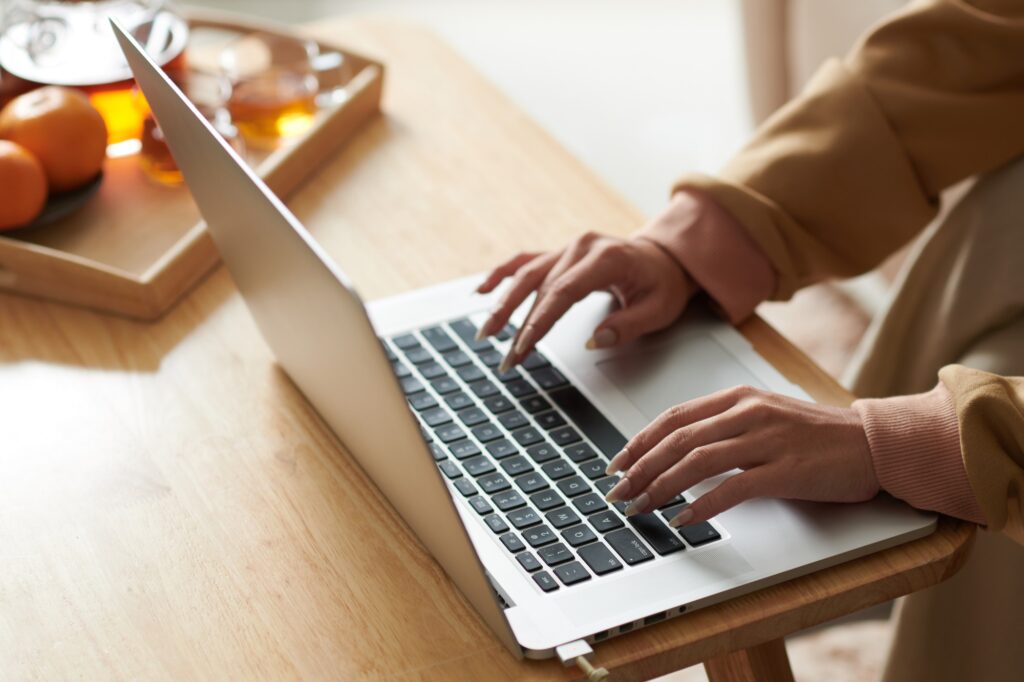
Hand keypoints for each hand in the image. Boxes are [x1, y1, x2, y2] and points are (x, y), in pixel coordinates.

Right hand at [476, 233, 695, 370]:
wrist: (666, 257)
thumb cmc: (662, 283)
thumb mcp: (660, 308)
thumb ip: (628, 324)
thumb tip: (595, 340)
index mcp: (606, 257)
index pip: (564, 291)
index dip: (540, 320)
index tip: (524, 346)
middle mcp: (581, 247)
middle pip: (540, 286)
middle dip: (519, 325)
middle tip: (506, 358)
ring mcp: (567, 248)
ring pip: (526, 274)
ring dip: (502, 304)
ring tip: (486, 333)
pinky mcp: (559, 254)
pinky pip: (524, 262)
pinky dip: (501, 275)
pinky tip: (480, 291)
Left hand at [604, 386, 878, 525]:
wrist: (874, 443)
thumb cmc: (817, 436)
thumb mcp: (764, 418)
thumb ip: (724, 428)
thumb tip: (675, 453)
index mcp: (738, 397)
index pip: (673, 417)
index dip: (639, 440)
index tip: (616, 463)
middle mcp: (748, 412)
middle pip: (677, 438)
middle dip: (640, 468)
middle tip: (618, 492)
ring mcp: (767, 439)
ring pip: (697, 460)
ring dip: (661, 486)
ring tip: (641, 507)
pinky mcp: (786, 469)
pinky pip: (733, 488)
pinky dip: (702, 505)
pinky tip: (683, 519)